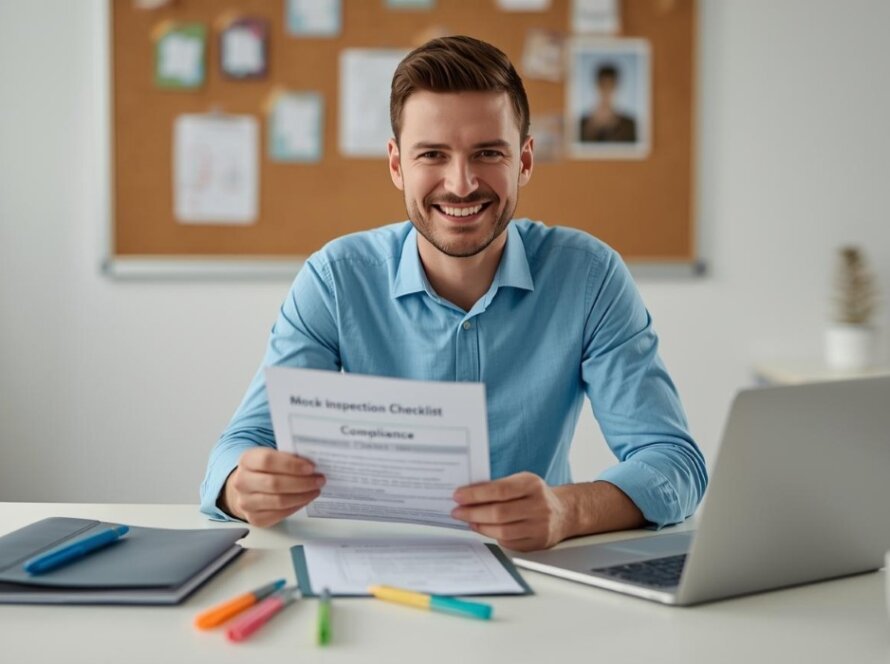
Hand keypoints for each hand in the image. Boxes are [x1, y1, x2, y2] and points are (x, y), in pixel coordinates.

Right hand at [220, 448, 325, 526]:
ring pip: (279, 501)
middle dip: (302, 482)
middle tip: (319, 480)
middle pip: (275, 484)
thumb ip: (288, 457)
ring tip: (315, 490)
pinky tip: (305, 499)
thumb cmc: (264, 469)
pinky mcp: (254, 518)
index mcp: (247, 460)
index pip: (268, 461)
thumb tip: (312, 463)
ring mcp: (246, 502)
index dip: (291, 465)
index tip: (311, 467)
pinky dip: (296, 507)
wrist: (247, 487)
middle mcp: (242, 482)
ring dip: (302, 496)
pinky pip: (279, 514)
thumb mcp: (272, 456)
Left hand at [451, 472, 568, 551]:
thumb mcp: (521, 482)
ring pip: (502, 531)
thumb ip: (498, 486)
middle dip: (473, 513)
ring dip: (479, 526)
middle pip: (499, 513)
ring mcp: (539, 527)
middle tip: (457, 511)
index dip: (476, 494)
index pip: (499, 490)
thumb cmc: (535, 495)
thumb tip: (467, 494)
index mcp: (532, 485)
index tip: (458, 496)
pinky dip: (492, 535)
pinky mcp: (537, 543)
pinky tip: (482, 529)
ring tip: (468, 520)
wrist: (564, 512)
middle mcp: (539, 506)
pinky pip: (508, 542)